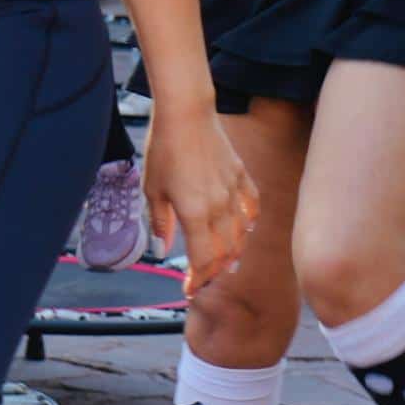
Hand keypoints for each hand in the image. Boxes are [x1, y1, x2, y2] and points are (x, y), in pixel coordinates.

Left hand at [145, 110, 260, 299]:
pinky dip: (250, 223)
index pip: (202, 258)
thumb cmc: (164, 150)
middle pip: (224, 252)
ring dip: (234, 252)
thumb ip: (160, 221)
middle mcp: (219, 208)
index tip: (189, 288)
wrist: (187, 115)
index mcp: (195, 214)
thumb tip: (162, 248)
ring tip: (225, 264)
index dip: (197, 278)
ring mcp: (234, 192)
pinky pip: (252, 207)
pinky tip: (246, 229)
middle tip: (204, 280)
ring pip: (241, 234)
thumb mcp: (152, 189)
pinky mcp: (242, 177)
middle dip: (214, 271)